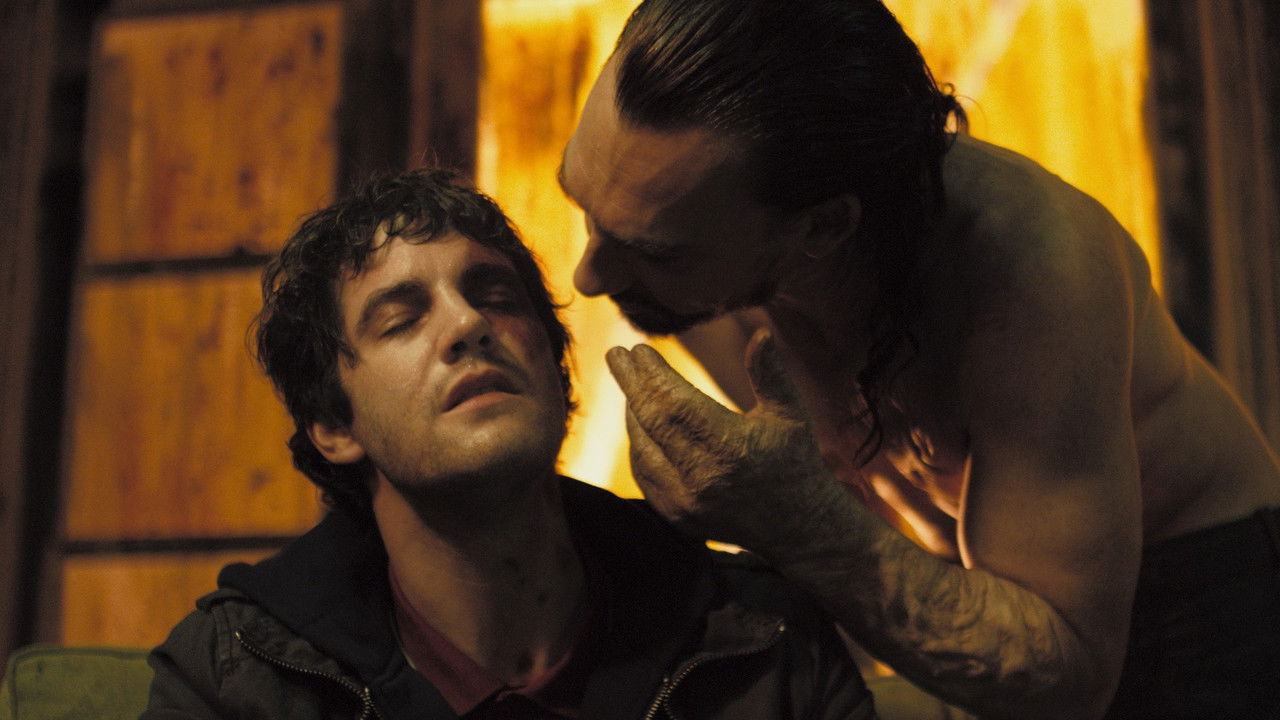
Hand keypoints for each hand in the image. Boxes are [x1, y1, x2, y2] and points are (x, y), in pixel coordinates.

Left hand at [605, 329, 839, 549]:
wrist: (798, 526)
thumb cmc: (795, 460)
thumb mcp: (790, 413)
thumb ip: (771, 373)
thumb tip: (761, 333)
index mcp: (732, 448)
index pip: (676, 403)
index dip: (652, 374)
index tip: (639, 349)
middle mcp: (703, 478)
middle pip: (652, 421)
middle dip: (631, 385)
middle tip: (617, 355)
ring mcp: (685, 502)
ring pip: (642, 447)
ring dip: (633, 412)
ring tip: (631, 383)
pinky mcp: (676, 516)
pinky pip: (644, 473)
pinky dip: (639, 443)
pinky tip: (640, 421)